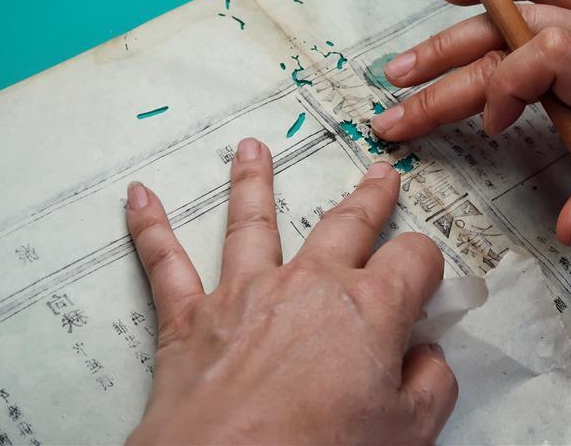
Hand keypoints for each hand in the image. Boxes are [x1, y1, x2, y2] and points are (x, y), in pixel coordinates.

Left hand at [125, 138, 456, 443]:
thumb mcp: (409, 431)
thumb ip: (431, 384)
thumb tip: (428, 357)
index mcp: (370, 307)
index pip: (414, 259)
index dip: (426, 265)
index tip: (426, 277)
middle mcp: (310, 284)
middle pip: (347, 223)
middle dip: (369, 197)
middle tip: (379, 177)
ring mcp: (247, 294)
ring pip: (252, 221)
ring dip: (253, 182)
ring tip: (253, 151)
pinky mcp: (192, 318)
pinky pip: (166, 263)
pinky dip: (150, 230)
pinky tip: (139, 200)